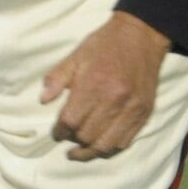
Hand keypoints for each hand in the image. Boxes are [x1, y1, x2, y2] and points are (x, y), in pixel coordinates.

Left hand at [40, 11, 170, 161]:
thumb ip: (57, 77)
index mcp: (94, 84)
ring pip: (106, 145)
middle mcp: (114, 101)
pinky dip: (110, 148)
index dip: (60, 130)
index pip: (71, 120)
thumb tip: (43, 100)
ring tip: (79, 152)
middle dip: (74, 140)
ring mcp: (131, 109)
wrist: (142, 36)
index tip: (57, 132)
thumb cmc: (105, 44)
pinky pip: (125, 141)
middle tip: (68, 136)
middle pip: (87, 136)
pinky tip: (101, 145)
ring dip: (90, 151)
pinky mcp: (144, 114)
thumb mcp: (77, 55)